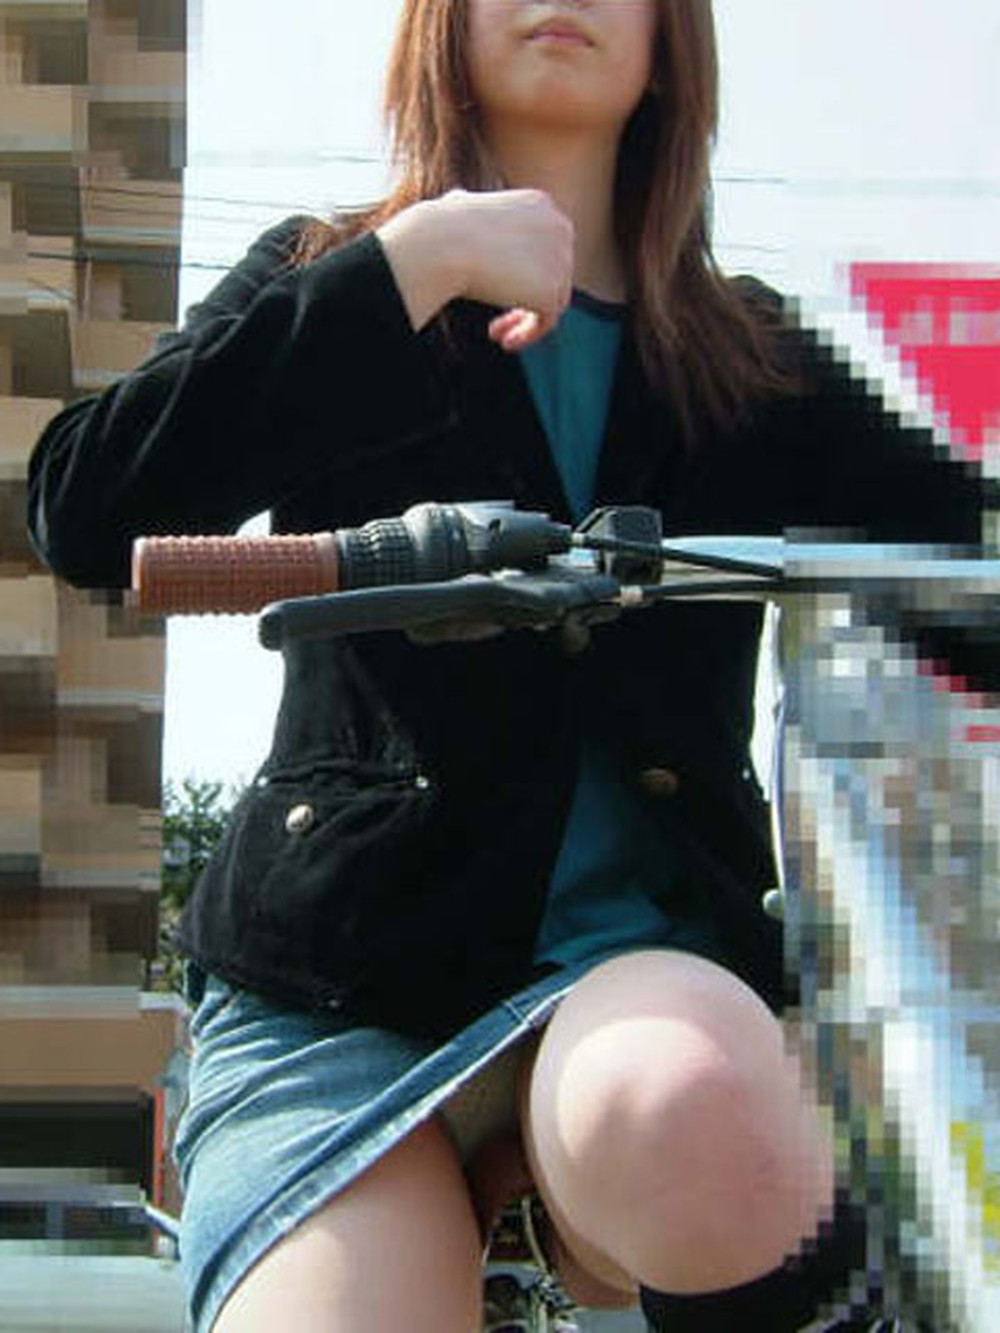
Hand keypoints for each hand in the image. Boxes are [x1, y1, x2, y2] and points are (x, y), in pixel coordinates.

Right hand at [377, 188, 572, 350]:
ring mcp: (562, 259)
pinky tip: (505, 342)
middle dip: (525, 299)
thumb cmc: (442, 226)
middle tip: (498, 320)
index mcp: (541, 205)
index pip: (545, 247)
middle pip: (553, 274)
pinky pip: (547, 322)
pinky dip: (527, 335)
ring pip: (552, 301)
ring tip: (497, 335)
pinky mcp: (554, 290)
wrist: (444, 244)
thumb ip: (470, 207)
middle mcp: (559, 227)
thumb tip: (457, 202)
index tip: (498, 290)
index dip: (524, 273)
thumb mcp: (458, 206)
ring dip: (523, 321)